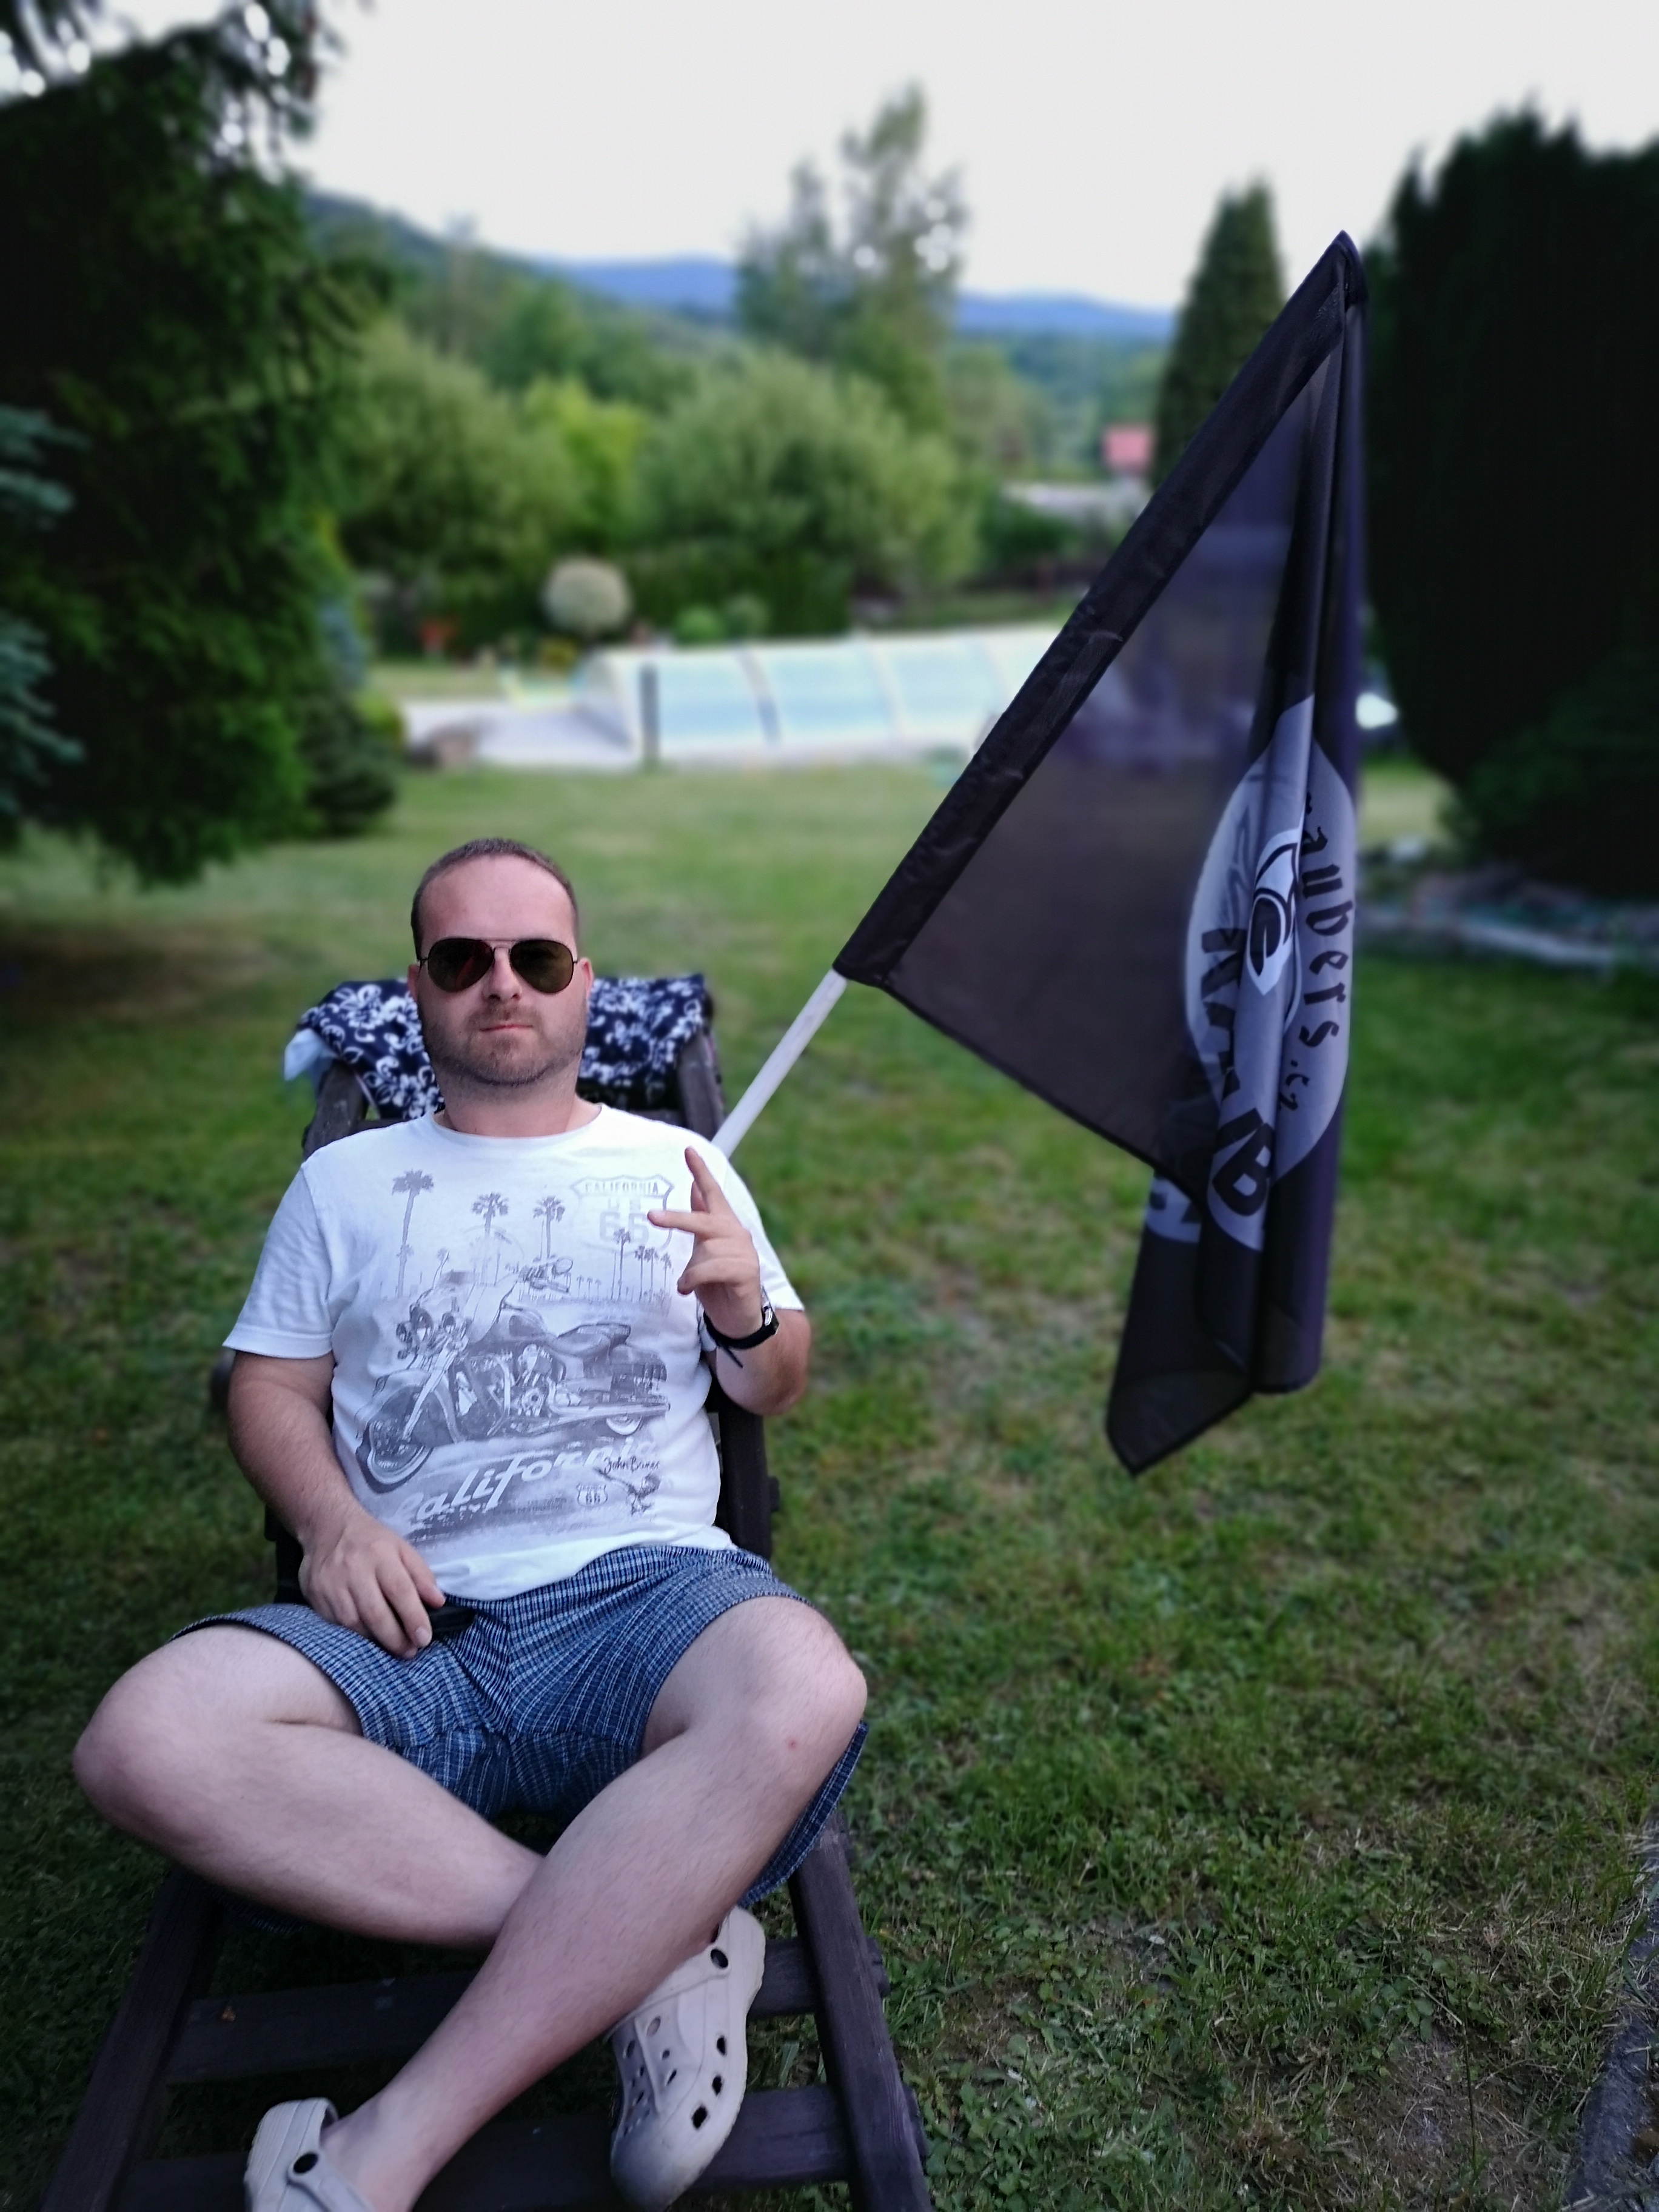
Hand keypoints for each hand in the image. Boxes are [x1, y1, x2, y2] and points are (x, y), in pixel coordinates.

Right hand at [298, 1500, 444, 1658]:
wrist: (327, 1527)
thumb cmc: (372, 1542)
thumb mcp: (402, 1548)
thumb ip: (421, 1575)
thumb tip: (438, 1602)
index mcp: (380, 1554)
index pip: (400, 1590)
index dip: (413, 1618)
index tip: (424, 1639)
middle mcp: (354, 1569)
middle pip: (375, 1613)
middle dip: (395, 1638)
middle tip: (409, 1651)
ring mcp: (331, 1583)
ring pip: (353, 1623)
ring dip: (373, 1640)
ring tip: (390, 1647)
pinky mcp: (315, 1595)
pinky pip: (335, 1623)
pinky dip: (352, 1635)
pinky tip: (365, 1637)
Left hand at [647, 1147, 764, 1343]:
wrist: (738, 1319)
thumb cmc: (717, 1283)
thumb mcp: (704, 1250)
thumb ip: (701, 1220)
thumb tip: (692, 1188)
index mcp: (725, 1226)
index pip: (713, 1194)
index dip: (701, 1172)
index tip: (688, 1151)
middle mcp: (737, 1234)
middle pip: (704, 1220)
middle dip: (677, 1219)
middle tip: (652, 1216)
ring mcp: (744, 1253)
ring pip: (704, 1250)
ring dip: (690, 1270)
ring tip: (688, 1284)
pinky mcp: (746, 1272)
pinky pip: (710, 1268)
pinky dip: (693, 1278)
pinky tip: (688, 1288)